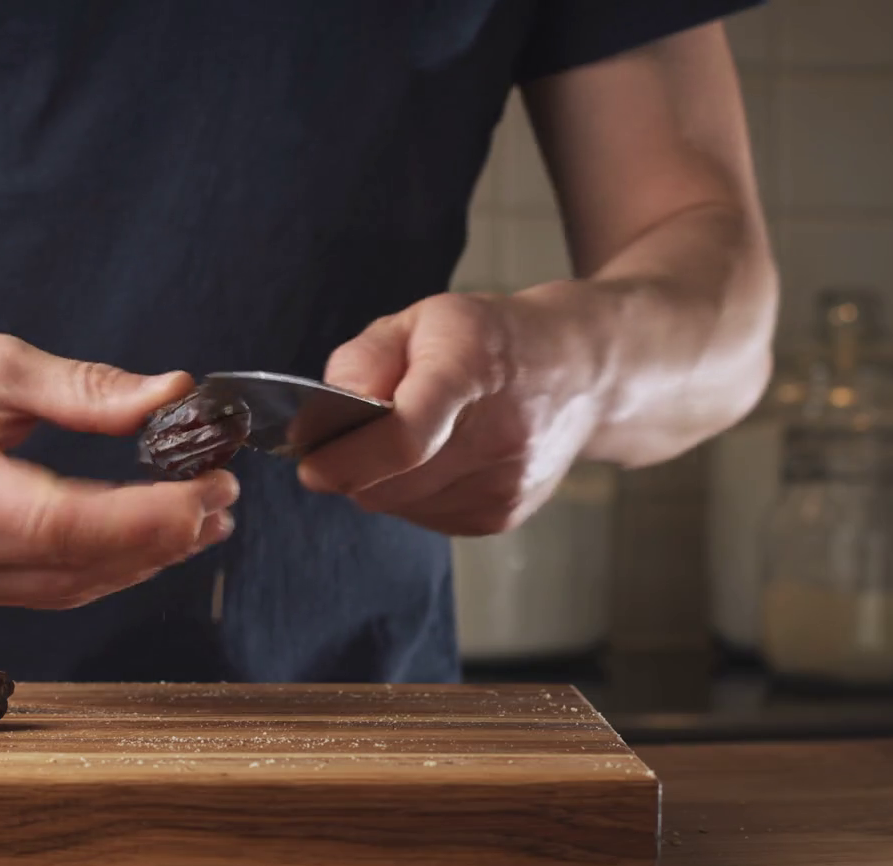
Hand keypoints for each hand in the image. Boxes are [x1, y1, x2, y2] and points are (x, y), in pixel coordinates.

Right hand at [0, 321, 237, 607]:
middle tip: (222, 495)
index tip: (205, 491)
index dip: (142, 516)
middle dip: (161, 535)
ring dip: (147, 558)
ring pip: (70, 586)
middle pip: (74, 562)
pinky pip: (51, 589)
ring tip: (205, 518)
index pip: (58, 520)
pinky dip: (110, 567)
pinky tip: (155, 540)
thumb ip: (86, 389)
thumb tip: (172, 398)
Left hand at [296, 287, 611, 535]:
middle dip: (349, 469)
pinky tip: (431, 460)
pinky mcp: (503, 516)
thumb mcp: (423, 320)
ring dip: (379, 482)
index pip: (405, 436)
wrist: (582, 374)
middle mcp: (497, 434)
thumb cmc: (490, 340)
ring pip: (400, 506)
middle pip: (392, 482)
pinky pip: (424, 518)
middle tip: (340, 442)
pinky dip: (408, 495)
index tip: (310, 463)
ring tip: (400, 440)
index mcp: (471, 370)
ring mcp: (505, 484)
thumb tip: (322, 418)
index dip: (346, 458)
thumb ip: (364, 361)